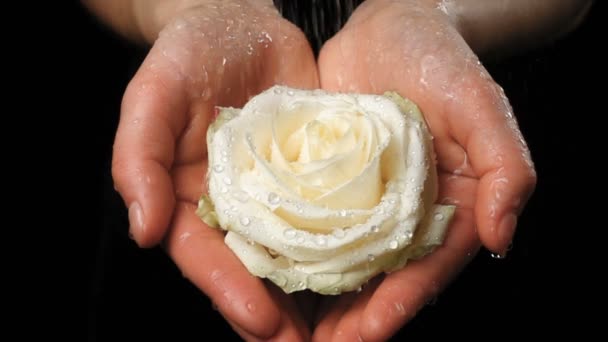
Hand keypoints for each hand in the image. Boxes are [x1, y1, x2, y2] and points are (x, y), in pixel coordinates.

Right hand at [111, 1, 317, 338]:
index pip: (205, 256)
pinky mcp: (315, 175)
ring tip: (343, 331)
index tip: (260, 323)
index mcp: (190, 198)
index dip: (228, 291)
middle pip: (252, 269)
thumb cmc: (190, 54)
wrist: (242, 21)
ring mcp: (279, 194)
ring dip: (314, 296)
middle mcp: (236, 206)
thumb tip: (143, 229)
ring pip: (294, 254)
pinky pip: (330, 214)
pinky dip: (346, 244)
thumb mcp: (154, 94)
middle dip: (276, 313)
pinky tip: (369, 270)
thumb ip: (138, 158)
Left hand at [313, 0, 536, 339]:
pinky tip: (270, 272)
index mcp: (444, 206)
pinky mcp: (327, 180)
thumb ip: (505, 166)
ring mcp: (362, 199)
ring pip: (342, 261)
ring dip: (318, 299)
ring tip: (287, 329)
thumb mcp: (481, 105)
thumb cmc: (441, 60)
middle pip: (379, 278)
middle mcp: (402, 212)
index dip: (399, 303)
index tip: (367, 334)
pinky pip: (311, 221)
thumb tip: (502, 235)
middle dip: (352, 318)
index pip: (424, 267)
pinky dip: (294, 250)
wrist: (390, 26)